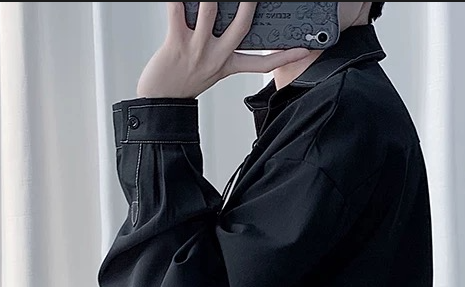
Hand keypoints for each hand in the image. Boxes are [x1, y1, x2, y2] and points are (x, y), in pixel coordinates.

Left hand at [137, 2, 308, 97]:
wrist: (159, 99)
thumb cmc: (183, 82)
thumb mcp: (213, 69)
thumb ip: (225, 50)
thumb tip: (234, 22)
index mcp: (228, 65)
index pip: (262, 63)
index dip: (285, 57)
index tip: (304, 50)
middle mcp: (216, 56)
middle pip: (242, 26)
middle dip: (249, 3)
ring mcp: (197, 48)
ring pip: (210, 10)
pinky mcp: (175, 41)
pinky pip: (177, 10)